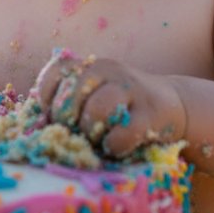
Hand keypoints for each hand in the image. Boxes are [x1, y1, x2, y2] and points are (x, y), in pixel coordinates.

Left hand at [33, 49, 186, 157]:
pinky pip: (122, 133)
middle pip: (72, 94)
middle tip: (77, 132)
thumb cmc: (123, 107)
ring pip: (97, 110)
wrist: (174, 106)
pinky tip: (116, 147)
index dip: (48, 96)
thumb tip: (40, 126)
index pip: (57, 70)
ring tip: (97, 139)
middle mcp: (110, 70)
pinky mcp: (151, 113)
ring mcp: (132, 90)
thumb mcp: (96, 93)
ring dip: (91, 132)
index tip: (54, 115)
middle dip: (68, 121)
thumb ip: (71, 102)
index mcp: (90, 65)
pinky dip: (114, 146)